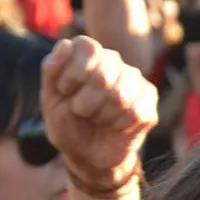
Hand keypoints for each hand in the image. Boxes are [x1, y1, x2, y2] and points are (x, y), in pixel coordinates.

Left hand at [40, 36, 156, 192]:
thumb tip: (65, 44)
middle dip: (85, 103)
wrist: (87, 155)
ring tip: (98, 119)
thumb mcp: (50, 99)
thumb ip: (51, 70)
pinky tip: (114, 126)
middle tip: (82, 111)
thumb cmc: (68, 123)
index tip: (65, 91)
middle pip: (102, 75)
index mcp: (88, 54)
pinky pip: (135, 113)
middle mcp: (114, 61)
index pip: (87, 46)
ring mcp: (135, 80)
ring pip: (119, 96)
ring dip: (101, 116)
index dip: (72, 74)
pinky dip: (118, 126)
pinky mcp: (149, 100)